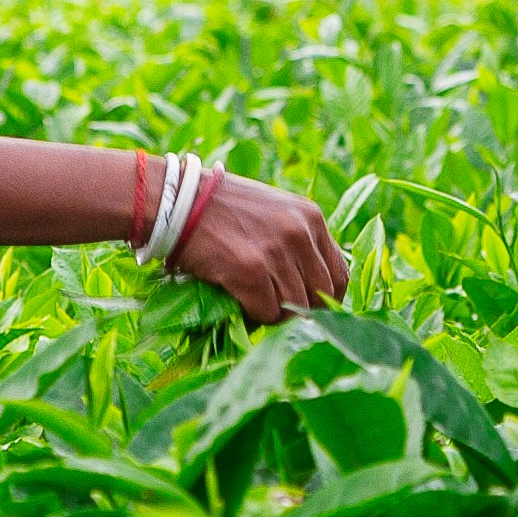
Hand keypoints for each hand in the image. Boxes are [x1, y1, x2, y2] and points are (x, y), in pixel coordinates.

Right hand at [172, 172, 351, 325]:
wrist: (177, 200)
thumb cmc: (221, 207)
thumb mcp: (274, 211)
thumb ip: (297, 239)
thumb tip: (311, 285)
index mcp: (311, 217)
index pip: (339, 273)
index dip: (327, 298)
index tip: (309, 308)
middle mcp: (300, 232)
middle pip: (321, 295)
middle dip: (301, 311)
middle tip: (278, 312)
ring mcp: (276, 251)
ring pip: (295, 307)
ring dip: (276, 316)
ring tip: (256, 307)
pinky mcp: (250, 270)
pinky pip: (266, 313)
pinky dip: (254, 317)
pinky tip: (240, 304)